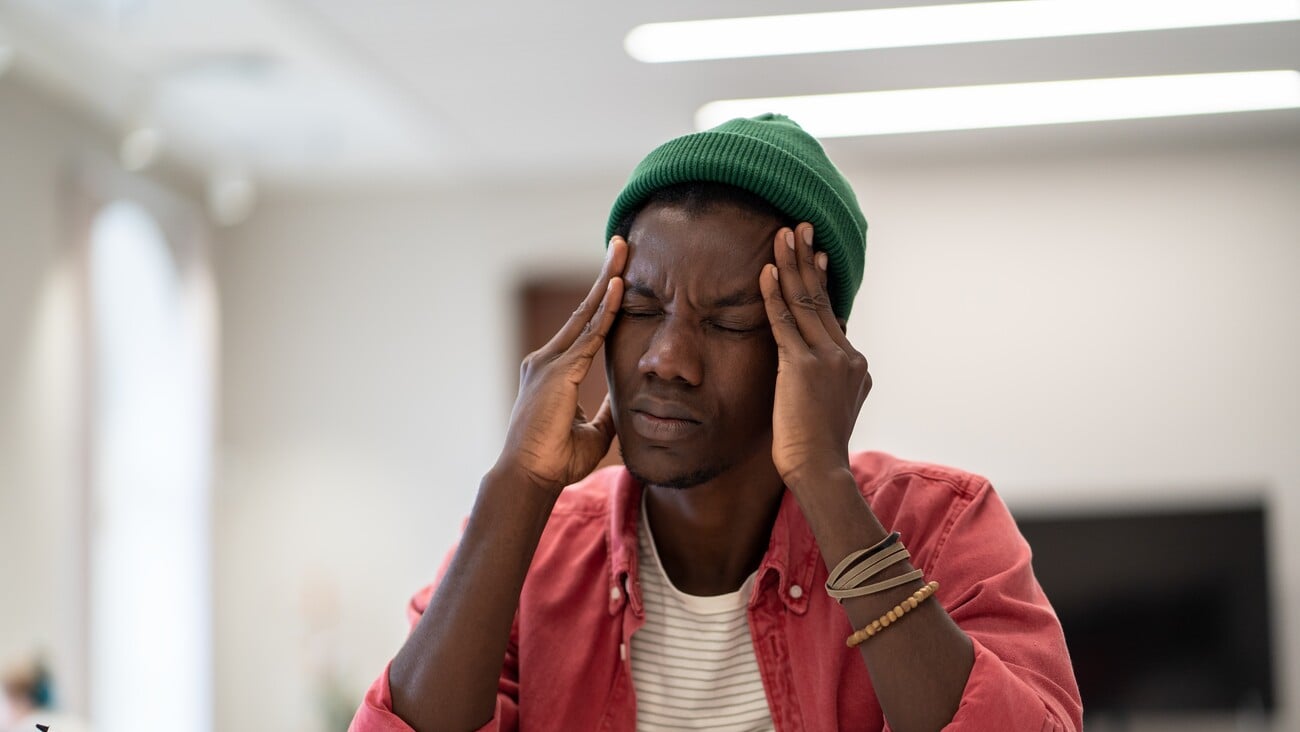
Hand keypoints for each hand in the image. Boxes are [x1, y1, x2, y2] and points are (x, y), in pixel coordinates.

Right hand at [494, 238, 626, 496]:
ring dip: (607, 280)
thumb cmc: (555, 460)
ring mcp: (550, 362)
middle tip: (622, 245)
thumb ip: (606, 412)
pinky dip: (606, 309)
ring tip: (622, 251)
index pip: (585, 328)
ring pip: (586, 313)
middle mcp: (547, 360)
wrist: (530, 477)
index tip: (618, 276)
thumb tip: (624, 402)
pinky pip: (589, 333)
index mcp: (553, 372)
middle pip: (583, 309)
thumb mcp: (593, 432)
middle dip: (605, 276)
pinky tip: (619, 286)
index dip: (603, 301)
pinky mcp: (558, 371)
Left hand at [760, 223, 871, 486]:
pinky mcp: (803, 367)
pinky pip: (785, 322)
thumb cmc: (817, 449)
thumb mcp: (832, 408)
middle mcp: (847, 355)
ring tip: (784, 233)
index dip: (821, 281)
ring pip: (807, 302)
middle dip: (808, 259)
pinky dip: (774, 294)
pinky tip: (766, 271)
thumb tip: (822, 365)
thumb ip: (829, 382)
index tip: (815, 255)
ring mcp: (828, 359)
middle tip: (800, 227)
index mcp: (854, 364)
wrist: (820, 471)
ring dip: (793, 264)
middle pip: (822, 298)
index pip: (832, 313)